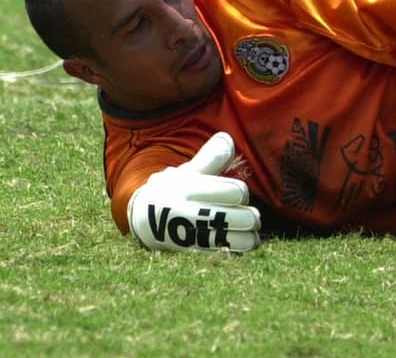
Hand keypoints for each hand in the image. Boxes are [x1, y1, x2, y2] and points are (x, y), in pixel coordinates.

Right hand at [126, 132, 260, 252]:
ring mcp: (189, 235)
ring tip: (249, 232)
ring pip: (236, 240)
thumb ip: (210, 158)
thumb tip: (227, 138)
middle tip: (252, 217)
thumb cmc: (173, 191)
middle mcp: (189, 212)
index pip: (235, 191)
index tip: (237, 194)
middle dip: (251, 217)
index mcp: (190, 188)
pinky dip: (236, 251)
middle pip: (240, 217)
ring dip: (248, 237)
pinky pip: (223, 255)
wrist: (143, 220)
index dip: (240, 192)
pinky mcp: (190, 253)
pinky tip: (239, 245)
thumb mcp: (187, 171)